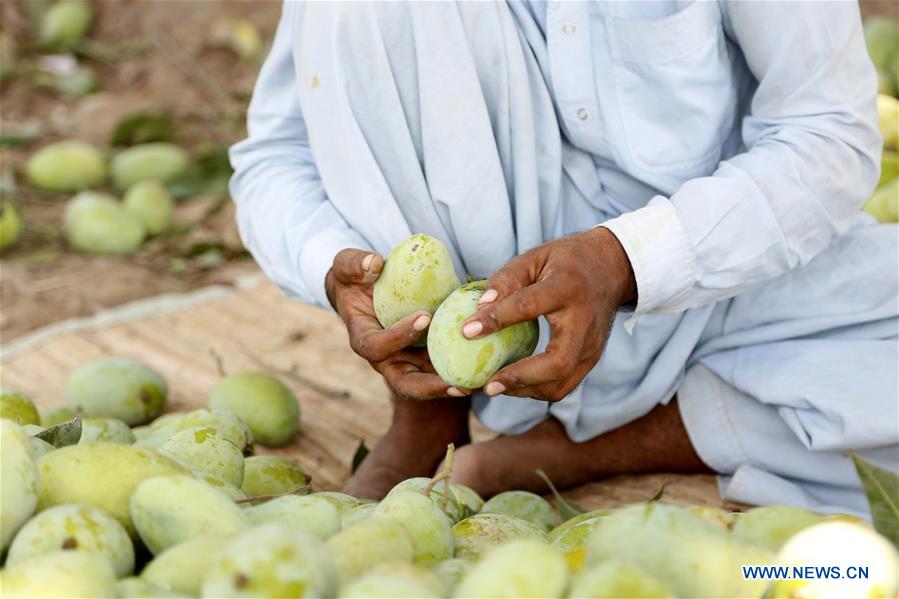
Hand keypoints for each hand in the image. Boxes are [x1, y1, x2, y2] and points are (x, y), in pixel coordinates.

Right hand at [326, 249, 469, 399]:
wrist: (365, 293)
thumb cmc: (354, 278)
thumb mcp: (346, 266)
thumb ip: (354, 264)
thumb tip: (375, 263)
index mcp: (364, 338)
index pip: (376, 346)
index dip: (397, 336)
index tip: (424, 317)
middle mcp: (386, 358)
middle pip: (404, 382)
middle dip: (430, 386)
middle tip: (458, 384)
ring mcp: (406, 361)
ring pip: (428, 384)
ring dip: (453, 386)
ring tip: (481, 386)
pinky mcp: (425, 358)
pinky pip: (443, 369)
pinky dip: (463, 371)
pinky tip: (490, 370)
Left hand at [460, 227, 635, 401]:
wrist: (612, 269)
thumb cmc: (567, 261)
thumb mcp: (536, 257)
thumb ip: (507, 279)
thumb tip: (479, 308)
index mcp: (567, 288)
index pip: (528, 306)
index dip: (497, 319)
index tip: (466, 332)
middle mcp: (584, 322)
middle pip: (557, 363)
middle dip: (520, 378)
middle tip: (487, 385)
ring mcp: (593, 346)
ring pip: (561, 383)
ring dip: (525, 390)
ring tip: (492, 387)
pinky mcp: (592, 359)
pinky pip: (564, 385)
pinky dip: (535, 390)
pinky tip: (512, 384)